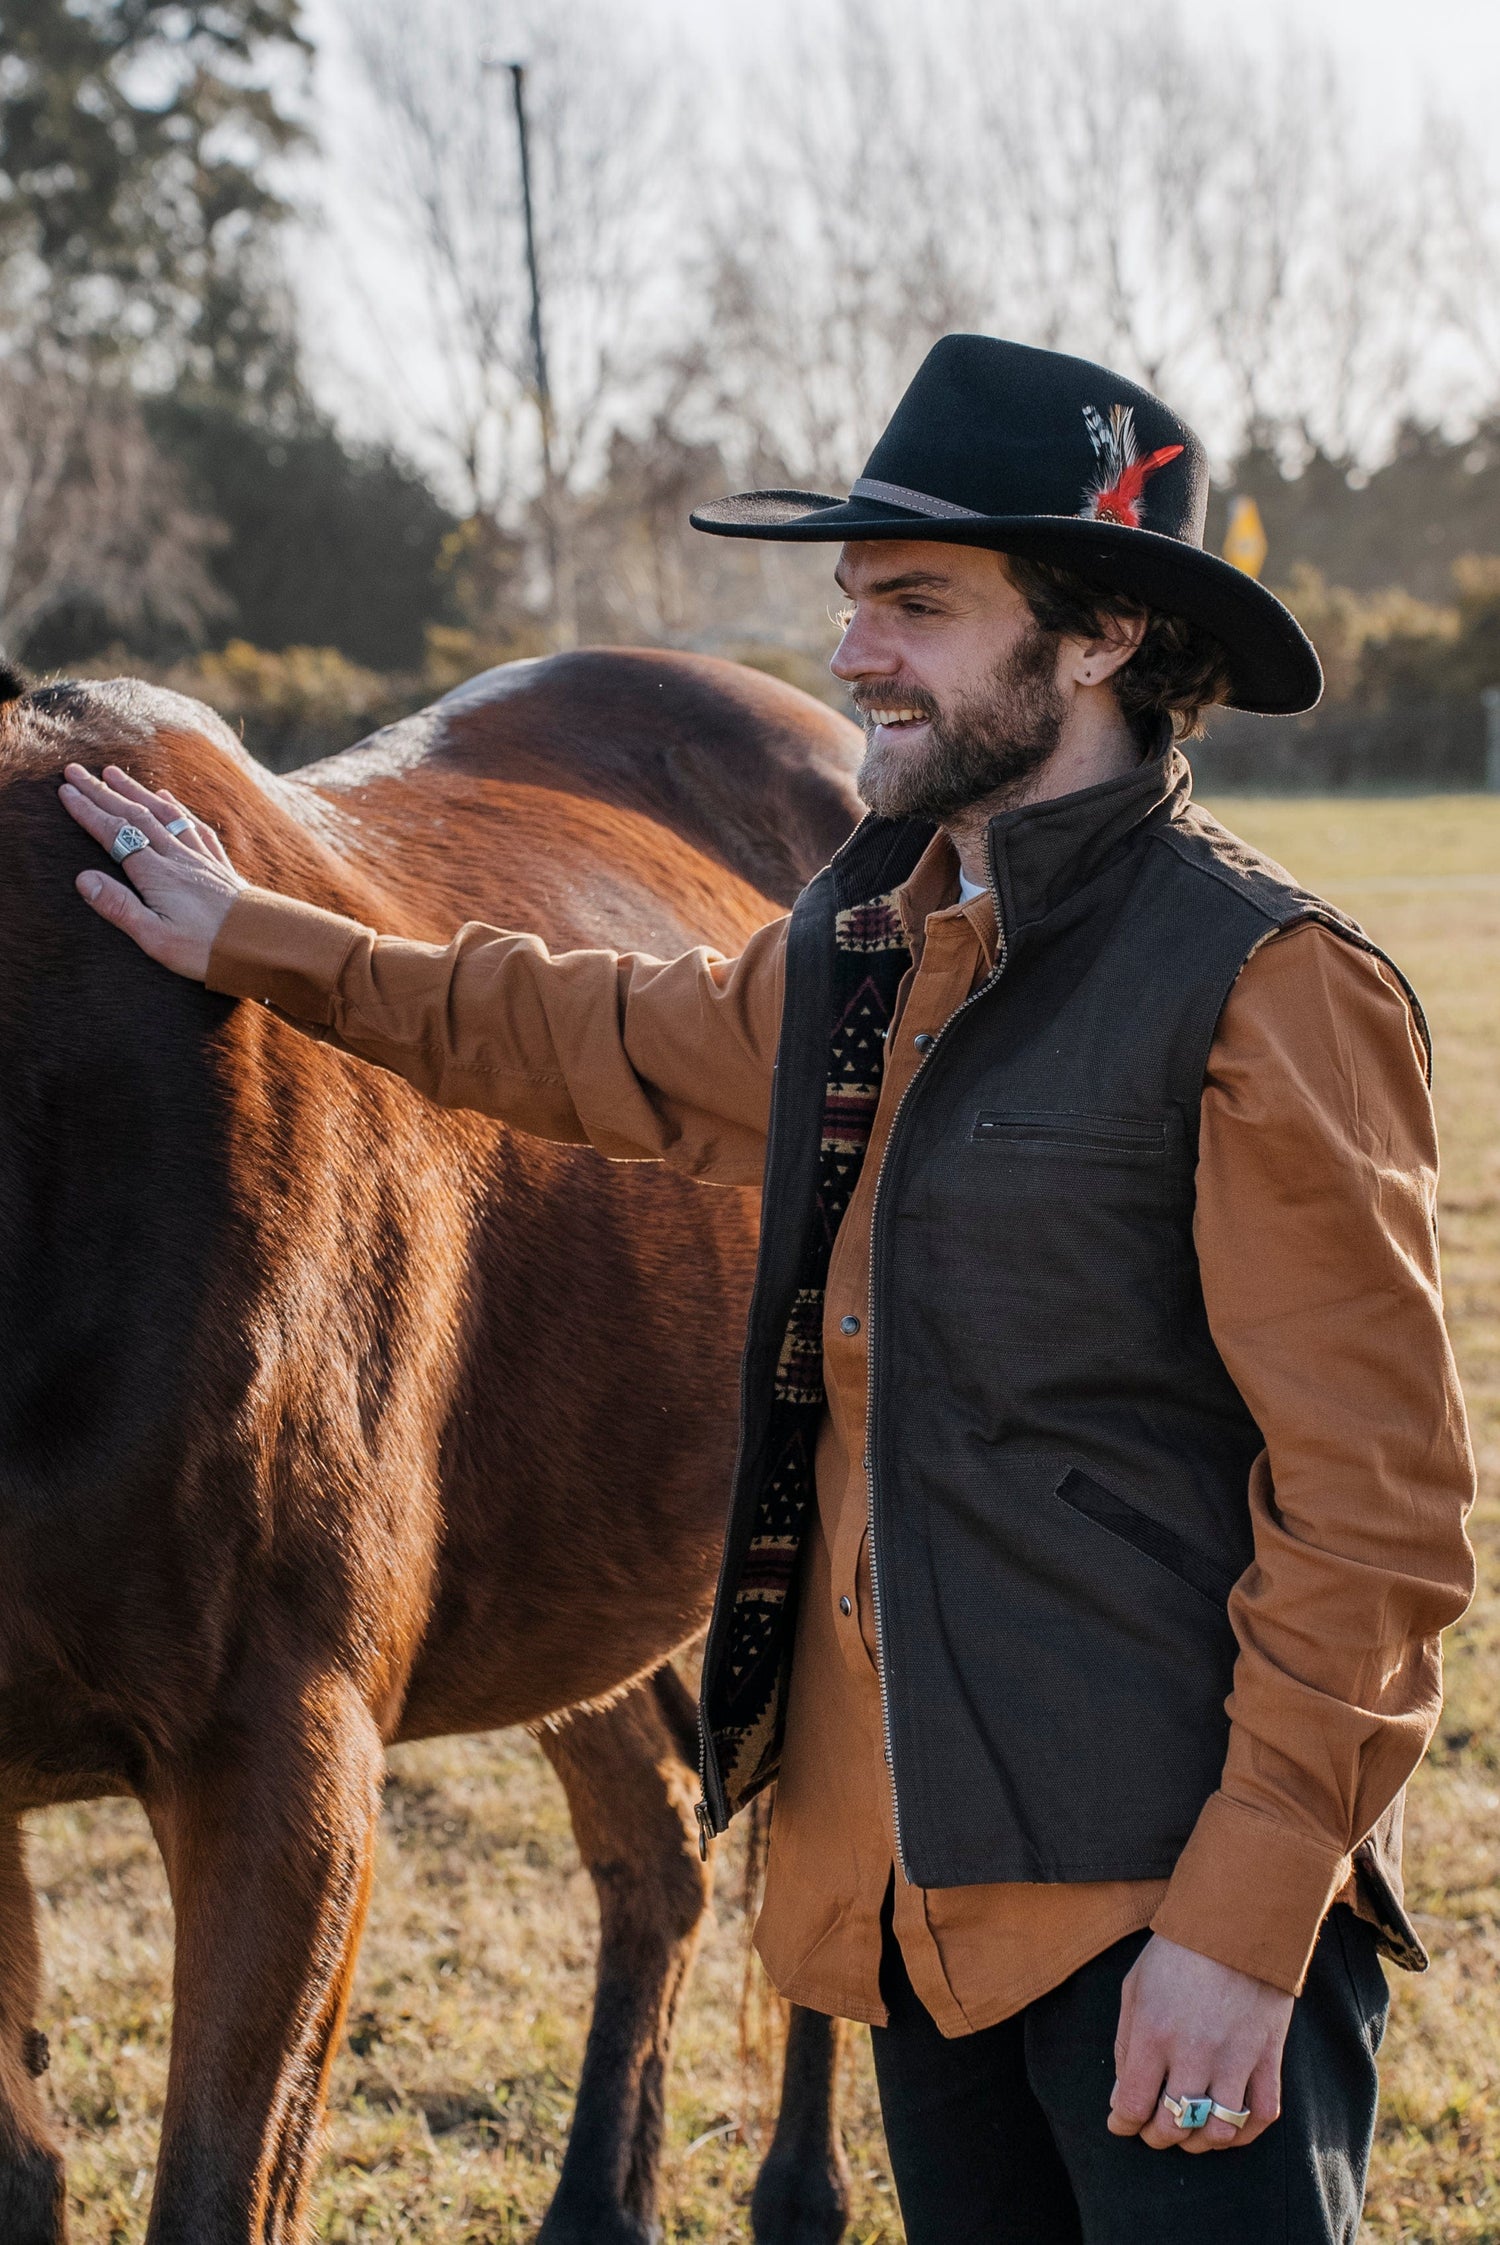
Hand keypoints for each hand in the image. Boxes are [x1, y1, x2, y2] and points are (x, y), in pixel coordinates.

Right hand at [59, 763, 244, 982]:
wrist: (261, 946)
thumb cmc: (206, 949)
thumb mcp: (155, 938)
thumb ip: (119, 907)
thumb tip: (83, 878)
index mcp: (156, 874)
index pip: (114, 834)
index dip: (88, 811)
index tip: (65, 792)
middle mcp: (177, 857)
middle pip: (134, 816)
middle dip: (102, 791)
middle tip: (76, 770)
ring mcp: (200, 857)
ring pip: (163, 814)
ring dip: (135, 792)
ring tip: (113, 773)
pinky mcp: (218, 865)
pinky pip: (194, 827)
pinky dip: (176, 808)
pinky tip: (167, 798)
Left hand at [1108, 1933, 1291, 2152]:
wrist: (1237, 1920)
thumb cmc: (1177, 1951)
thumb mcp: (1135, 1986)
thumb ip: (1125, 2044)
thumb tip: (1122, 2098)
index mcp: (1153, 2032)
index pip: (1132, 2104)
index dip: (1122, 2123)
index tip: (1120, 2123)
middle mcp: (1193, 2051)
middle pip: (1173, 2125)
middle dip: (1156, 2137)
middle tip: (1152, 2130)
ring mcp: (1235, 2057)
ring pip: (1218, 2131)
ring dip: (1199, 2142)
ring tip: (1189, 2132)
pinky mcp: (1268, 2055)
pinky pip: (1261, 2115)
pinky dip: (1244, 2133)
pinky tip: (1228, 2126)